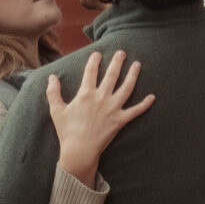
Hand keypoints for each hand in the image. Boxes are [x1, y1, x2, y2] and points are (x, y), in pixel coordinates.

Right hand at [47, 52, 153, 183]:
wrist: (79, 151)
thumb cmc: (66, 131)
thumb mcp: (56, 110)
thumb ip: (53, 92)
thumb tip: (51, 77)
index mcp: (86, 94)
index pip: (91, 71)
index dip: (94, 60)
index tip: (98, 54)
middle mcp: (101, 98)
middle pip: (112, 75)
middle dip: (117, 62)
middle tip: (122, 52)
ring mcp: (113, 109)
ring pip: (126, 88)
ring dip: (133, 75)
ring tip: (137, 64)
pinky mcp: (120, 121)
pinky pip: (135, 111)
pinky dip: (145, 104)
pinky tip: (152, 97)